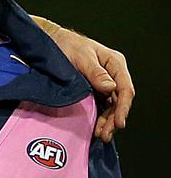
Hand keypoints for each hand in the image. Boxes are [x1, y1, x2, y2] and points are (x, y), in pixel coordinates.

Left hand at [47, 25, 132, 141]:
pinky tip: (97, 128)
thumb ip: (95, 72)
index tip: (119, 122)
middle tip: (106, 134)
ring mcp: (104, 82)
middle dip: (115, 119)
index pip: (125, 88)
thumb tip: (110, 87)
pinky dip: (100, 116)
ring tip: (102, 135)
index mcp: (115, 63)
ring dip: (108, 121)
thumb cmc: (66, 45)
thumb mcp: (81, 56)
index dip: (123, 107)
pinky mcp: (94, 88)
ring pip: (111, 105)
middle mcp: (112, 74)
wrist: (52, 41)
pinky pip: (101, 104)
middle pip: (119, 100)